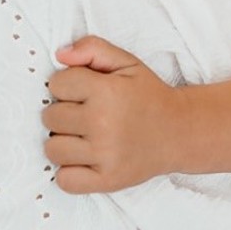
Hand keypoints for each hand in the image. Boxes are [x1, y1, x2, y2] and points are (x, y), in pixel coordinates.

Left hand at [42, 36, 182, 193]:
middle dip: (63, 113)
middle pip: (50, 117)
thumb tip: (60, 55)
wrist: (180, 132)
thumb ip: (92, 48)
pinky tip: (85, 160)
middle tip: (86, 114)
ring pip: (52, 149)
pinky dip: (69, 172)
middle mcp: (103, 123)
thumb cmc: (148, 96)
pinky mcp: (107, 181)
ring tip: (84, 137)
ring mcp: (105, 155)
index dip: (67, 85)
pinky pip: (64, 180)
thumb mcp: (126, 62)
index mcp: (106, 91)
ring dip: (64, 142)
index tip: (84, 92)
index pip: (56, 84)